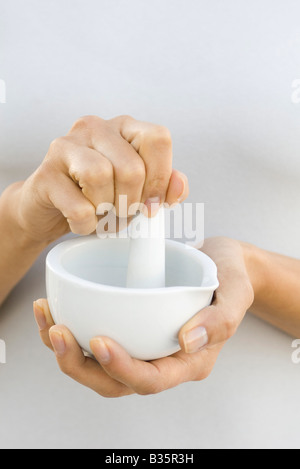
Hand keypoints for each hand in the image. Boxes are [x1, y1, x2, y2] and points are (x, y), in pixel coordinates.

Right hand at [16, 115, 187, 243]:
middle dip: (131, 203)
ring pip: (101, 177)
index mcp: (124, 127)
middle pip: (132, 167)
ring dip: (107, 210)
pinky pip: (79, 206)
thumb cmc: (98, 197)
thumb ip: (163, 185)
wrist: (51, 210)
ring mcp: (66, 145)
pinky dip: (86, 224)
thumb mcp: (138, 192)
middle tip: (121, 213)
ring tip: (100, 214)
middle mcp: (95, 128)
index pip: (158, 139)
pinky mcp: (46, 173)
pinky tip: (81, 221)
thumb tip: (178, 187)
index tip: (152, 204)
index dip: (161, 178)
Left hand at [33, 237, 255, 396]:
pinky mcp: (128, 327)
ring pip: (96, 365)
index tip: (98, 340)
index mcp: (188, 361)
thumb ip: (220, 318)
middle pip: (113, 382)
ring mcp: (142, 345)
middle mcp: (161, 360)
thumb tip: (187, 340)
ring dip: (63, 348)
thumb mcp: (236, 291)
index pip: (150, 380)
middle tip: (57, 331)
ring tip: (46, 316)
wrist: (221, 263)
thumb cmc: (230, 277)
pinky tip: (55, 308)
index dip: (121, 368)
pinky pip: (93, 339)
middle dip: (78, 364)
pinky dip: (70, 327)